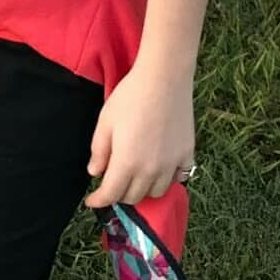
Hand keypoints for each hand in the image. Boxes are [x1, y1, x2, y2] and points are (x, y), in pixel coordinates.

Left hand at [83, 61, 194, 207]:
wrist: (163, 78)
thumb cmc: (130, 97)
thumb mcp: (105, 121)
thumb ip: (99, 150)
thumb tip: (95, 172)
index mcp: (127, 163)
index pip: (111, 194)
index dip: (99, 200)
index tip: (92, 201)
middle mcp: (151, 170)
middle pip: (134, 197)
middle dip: (119, 194)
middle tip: (112, 182)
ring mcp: (172, 164)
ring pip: (156, 192)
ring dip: (143, 189)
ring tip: (136, 177)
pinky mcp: (187, 154)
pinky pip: (179, 178)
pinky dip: (167, 179)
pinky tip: (160, 169)